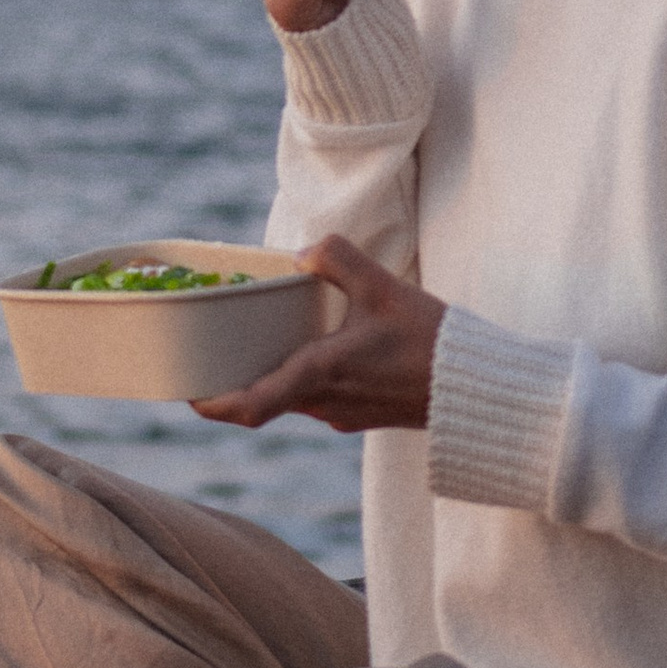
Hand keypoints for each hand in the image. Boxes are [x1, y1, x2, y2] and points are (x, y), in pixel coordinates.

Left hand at [192, 234, 443, 432]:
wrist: (477, 389)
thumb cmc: (430, 340)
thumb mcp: (383, 285)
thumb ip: (337, 257)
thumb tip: (302, 251)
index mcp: (321, 374)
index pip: (252, 406)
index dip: (214, 404)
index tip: (189, 394)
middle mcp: (325, 403)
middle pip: (263, 401)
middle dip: (235, 383)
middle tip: (213, 354)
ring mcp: (344, 414)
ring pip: (291, 400)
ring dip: (271, 379)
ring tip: (258, 343)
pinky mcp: (361, 416)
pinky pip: (317, 400)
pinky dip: (301, 380)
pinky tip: (312, 349)